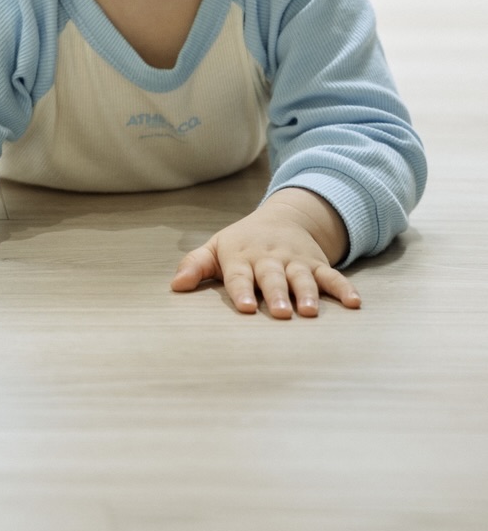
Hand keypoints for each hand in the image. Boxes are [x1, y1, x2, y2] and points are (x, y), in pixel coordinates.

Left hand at [170, 187, 360, 318]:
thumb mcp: (217, 248)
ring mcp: (295, 260)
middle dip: (276, 294)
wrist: (283, 217)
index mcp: (242, 256)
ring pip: (302, 277)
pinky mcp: (317, 263)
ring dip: (307, 293)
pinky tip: (355, 303)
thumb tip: (175, 286)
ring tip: (309, 311)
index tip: (242, 307)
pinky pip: (332, 276)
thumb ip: (196, 265)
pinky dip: (344, 288)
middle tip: (279, 313)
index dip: (240, 290)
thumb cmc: (243, 242)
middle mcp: (270, 258)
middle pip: (272, 277)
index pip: (240, 275)